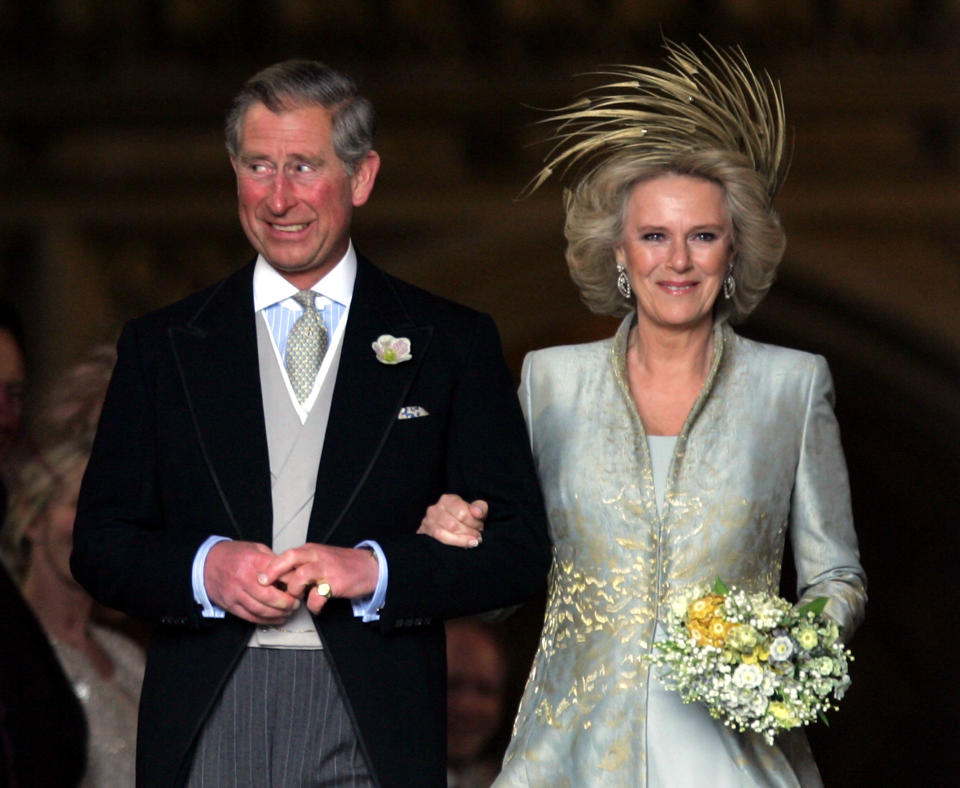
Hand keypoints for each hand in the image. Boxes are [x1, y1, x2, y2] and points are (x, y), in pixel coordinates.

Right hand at [204, 540, 300, 624]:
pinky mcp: (230, 605)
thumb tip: (291, 571)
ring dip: (278, 614)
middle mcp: (244, 578)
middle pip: (271, 597)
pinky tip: (276, 619)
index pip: (279, 575)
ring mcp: (236, 593)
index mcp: (254, 561)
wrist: (206, 563)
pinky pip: (250, 616)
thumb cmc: (234, 555)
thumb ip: (273, 559)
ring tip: (288, 612)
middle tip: (296, 603)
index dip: (292, 583)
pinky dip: (265, 620)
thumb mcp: (256, 548)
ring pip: (261, 610)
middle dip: (287, 603)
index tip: (300, 586)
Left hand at [259, 544, 379, 613]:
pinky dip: (313, 607)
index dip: (271, 566)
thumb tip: (280, 577)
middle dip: (274, 572)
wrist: (370, 567)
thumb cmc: (343, 565)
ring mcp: (327, 569)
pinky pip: (317, 598)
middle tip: (264, 584)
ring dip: (294, 590)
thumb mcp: (320, 558)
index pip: (286, 554)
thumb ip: (302, 565)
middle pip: (290, 558)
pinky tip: (317, 608)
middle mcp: (317, 556)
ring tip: (297, 599)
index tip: (259, 577)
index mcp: (311, 550)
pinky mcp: (336, 583)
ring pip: (300, 576)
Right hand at [417, 493, 487, 547]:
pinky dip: (453, 544)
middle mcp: (434, 509)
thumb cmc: (465, 517)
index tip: (480, 527)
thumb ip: (480, 508)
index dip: (473, 522)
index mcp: (447, 500)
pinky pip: (437, 541)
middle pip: (453, 525)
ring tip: (472, 542)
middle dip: (468, 532)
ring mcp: (427, 522)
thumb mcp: (475, 510)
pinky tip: (463, 546)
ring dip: (461, 540)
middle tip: (477, 536)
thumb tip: (478, 513)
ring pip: (443, 534)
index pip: (461, 513)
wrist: (450, 524)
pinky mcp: (425, 533)